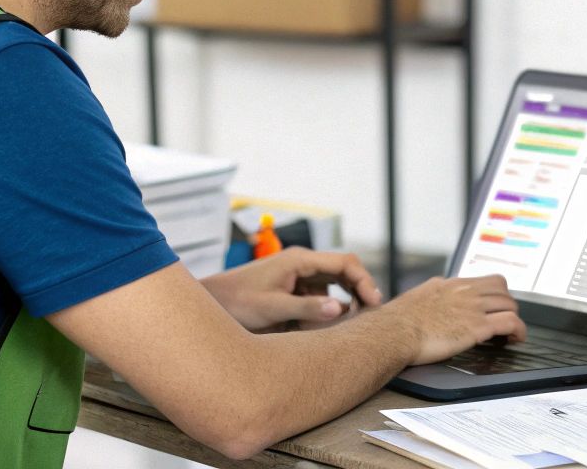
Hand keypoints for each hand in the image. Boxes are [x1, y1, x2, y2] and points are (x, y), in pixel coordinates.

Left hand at [201, 248, 383, 331]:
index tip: (375, 303)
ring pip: (333, 286)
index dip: (365, 281)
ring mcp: (298, 275)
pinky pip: (319, 296)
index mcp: (300, 259)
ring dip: (342, 303)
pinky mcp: (293, 289)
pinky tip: (319, 327)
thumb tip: (340, 309)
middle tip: (369, 316)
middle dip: (359, 291)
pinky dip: (325, 309)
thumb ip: (307, 308)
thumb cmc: (237, 302)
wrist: (211, 303)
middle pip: (344, 271)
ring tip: (345, 324)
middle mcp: (302, 263)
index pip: (345, 263)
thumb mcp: (273, 308)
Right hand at [383, 275, 525, 364]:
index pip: (483, 280)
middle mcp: (464, 291)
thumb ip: (430, 294)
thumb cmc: (397, 321)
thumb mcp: (417, 297)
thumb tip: (431, 295)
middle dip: (506, 304)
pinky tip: (517, 338)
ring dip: (514, 317)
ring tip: (512, 332)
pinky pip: (510, 322)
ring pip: (509, 304)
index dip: (493, 294)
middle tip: (504, 319)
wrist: (393, 332)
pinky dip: (519, 330)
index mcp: (449, 284)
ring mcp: (472, 308)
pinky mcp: (477, 327)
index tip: (494, 306)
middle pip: (501, 288)